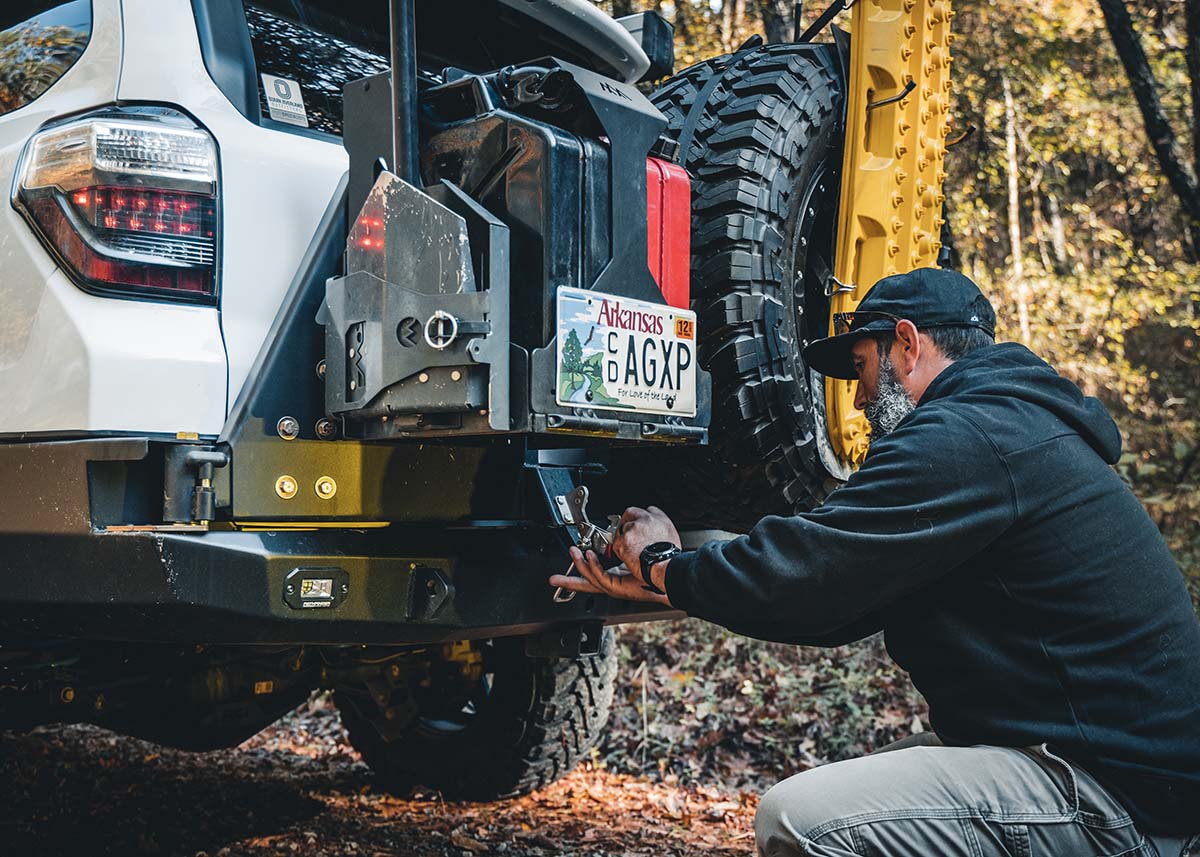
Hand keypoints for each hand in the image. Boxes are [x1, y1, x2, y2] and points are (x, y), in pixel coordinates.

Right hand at [548, 506, 680, 605]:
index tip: (576, 555)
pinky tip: (588, 557)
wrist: (670, 573)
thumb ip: (631, 534)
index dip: (585, 565)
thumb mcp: (642, 540)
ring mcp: (617, 586)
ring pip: (591, 579)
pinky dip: (592, 567)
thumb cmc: (662, 559)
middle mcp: (617, 582)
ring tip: (573, 554)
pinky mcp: (619, 587)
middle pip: (588, 583)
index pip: (598, 571)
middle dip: (569, 581)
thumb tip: (626, 523)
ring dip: (579, 566)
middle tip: (554, 579)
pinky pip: (601, 577)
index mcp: (621, 573)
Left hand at [611, 506, 680, 577]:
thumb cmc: (670, 557)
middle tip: (628, 534)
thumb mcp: (672, 537)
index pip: (649, 510)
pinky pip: (616, 543)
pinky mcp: (624, 539)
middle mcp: (646, 519)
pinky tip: (628, 557)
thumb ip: (661, 530)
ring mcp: (634, 528)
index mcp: (659, 518)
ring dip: (623, 538)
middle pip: (630, 513)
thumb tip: (656, 533)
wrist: (664, 566)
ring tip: (631, 550)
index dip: (643, 518)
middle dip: (627, 521)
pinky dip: (619, 550)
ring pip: (621, 528)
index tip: (641, 525)